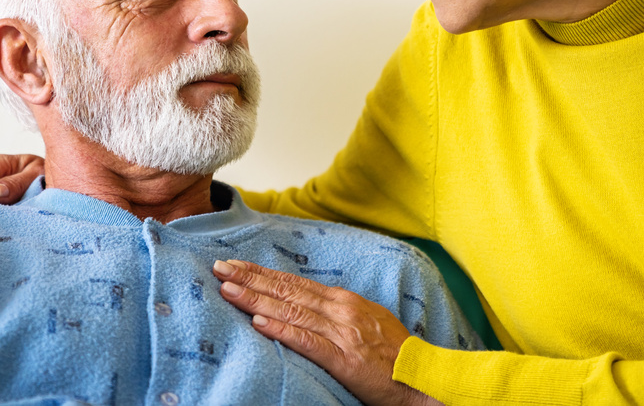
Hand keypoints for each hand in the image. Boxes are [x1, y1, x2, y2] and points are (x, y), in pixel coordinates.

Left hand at [213, 260, 439, 405]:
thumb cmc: (395, 354)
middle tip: (220, 268)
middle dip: (250, 278)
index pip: (294, 283)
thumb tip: (307, 305)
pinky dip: (281, 330)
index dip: (262, 273)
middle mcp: (340, 310)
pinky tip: (258, 323)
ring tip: (229, 291)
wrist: (423, 377)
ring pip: (291, 311)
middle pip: (286, 290)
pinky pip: (307, 341)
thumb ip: (336, 313)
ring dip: (256, 299)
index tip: (236, 265)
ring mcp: (342, 333)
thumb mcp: (366, 322)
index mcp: (343, 301)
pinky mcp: (344, 358)